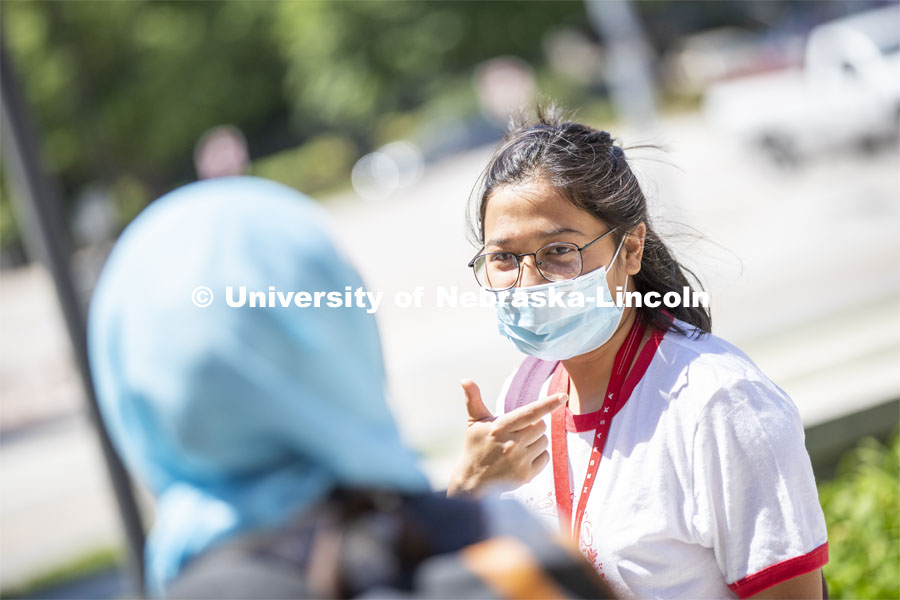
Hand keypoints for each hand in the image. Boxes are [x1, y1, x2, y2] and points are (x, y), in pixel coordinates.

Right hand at [447, 379, 565, 496]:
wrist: (473, 480)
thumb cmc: (476, 446)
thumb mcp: (474, 422)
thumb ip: (473, 399)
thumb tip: (465, 379)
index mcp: (500, 427)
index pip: (529, 413)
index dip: (547, 404)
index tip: (562, 396)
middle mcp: (511, 444)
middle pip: (541, 426)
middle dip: (533, 426)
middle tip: (518, 432)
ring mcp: (519, 461)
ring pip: (544, 441)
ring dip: (535, 441)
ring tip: (518, 446)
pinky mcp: (526, 475)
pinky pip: (545, 457)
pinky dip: (538, 456)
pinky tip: (522, 458)